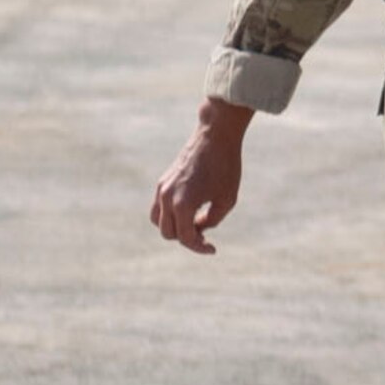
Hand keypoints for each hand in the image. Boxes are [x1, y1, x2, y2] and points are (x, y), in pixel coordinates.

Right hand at [150, 98, 251, 254]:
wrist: (215, 136)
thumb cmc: (226, 167)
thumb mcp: (227, 200)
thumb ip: (211, 221)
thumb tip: (197, 229)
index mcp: (182, 204)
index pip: (185, 238)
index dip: (199, 247)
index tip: (213, 248)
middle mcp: (166, 197)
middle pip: (168, 233)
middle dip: (187, 238)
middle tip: (206, 233)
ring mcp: (162, 188)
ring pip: (157, 221)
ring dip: (174, 227)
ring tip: (195, 223)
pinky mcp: (163, 181)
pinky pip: (158, 206)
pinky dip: (170, 214)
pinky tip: (191, 210)